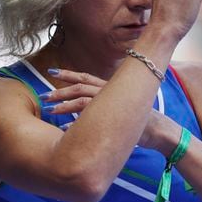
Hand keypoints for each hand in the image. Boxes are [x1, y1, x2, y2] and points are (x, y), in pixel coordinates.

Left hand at [40, 68, 178, 152]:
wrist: (159, 131)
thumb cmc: (138, 121)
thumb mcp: (119, 107)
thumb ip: (103, 105)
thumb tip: (84, 111)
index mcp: (109, 87)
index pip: (85, 76)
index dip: (68, 73)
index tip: (51, 71)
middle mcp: (109, 93)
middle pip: (80, 86)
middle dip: (60, 90)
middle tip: (43, 95)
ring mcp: (112, 105)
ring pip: (82, 101)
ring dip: (64, 106)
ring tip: (50, 111)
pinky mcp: (114, 119)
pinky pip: (90, 120)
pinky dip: (75, 124)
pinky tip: (63, 128)